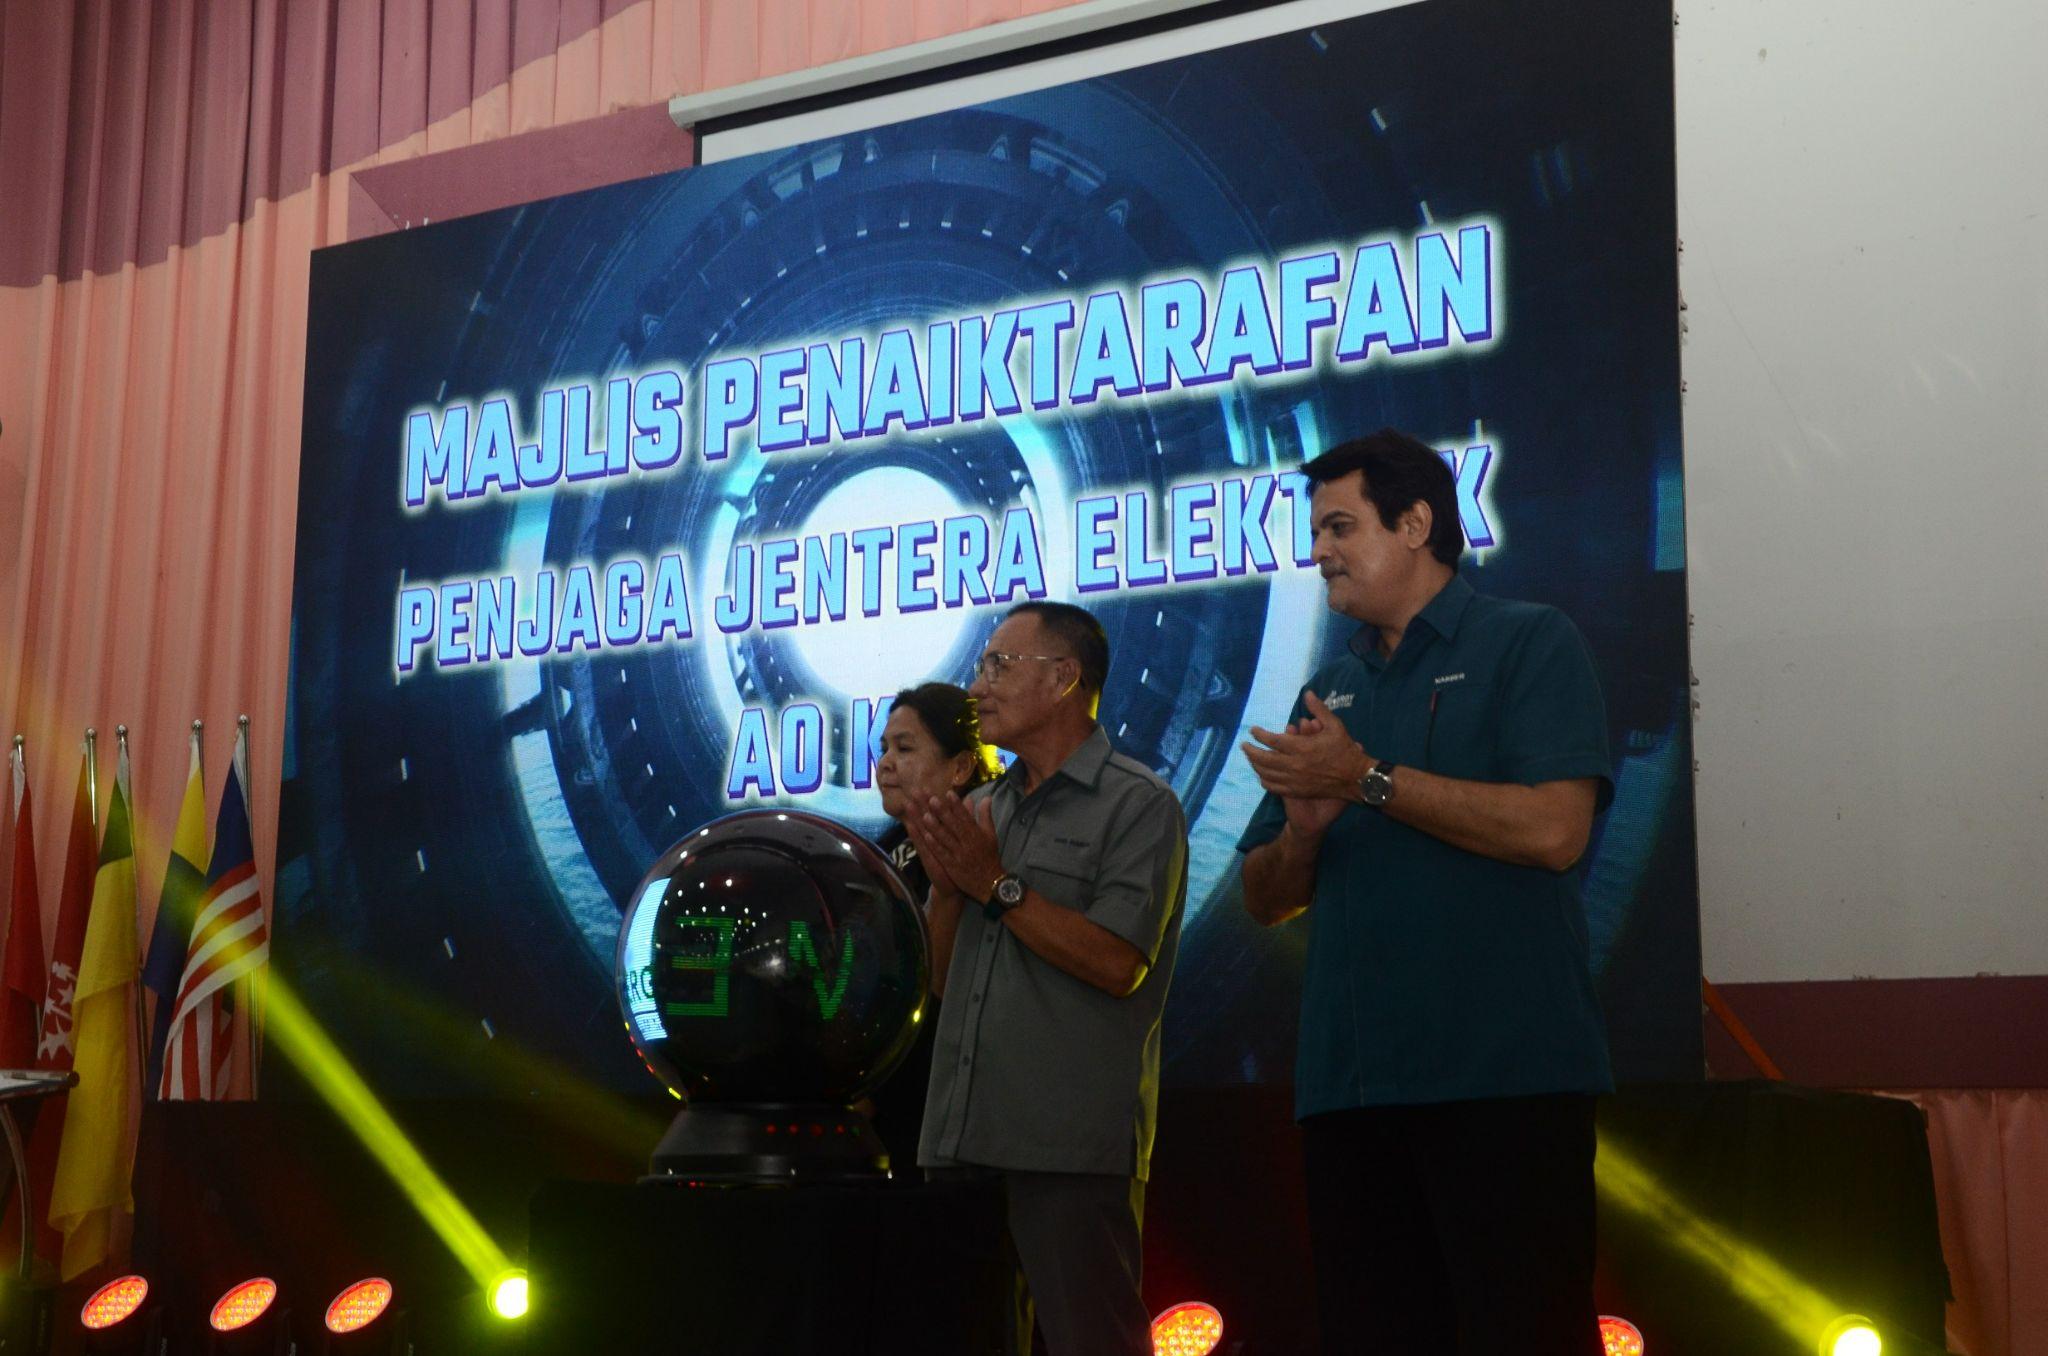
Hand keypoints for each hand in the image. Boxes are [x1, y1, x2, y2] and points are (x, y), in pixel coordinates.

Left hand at [912, 794, 1004, 901]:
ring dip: (935, 827)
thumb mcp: (991, 835)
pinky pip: (943, 854)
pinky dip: (934, 845)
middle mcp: (968, 843)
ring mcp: (959, 855)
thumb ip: (985, 815)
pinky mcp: (953, 866)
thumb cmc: (989, 857)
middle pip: (954, 825)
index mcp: (977, 834)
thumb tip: (986, 797)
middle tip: (932, 799)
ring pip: (946, 838)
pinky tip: (925, 836)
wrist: (990, 884)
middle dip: (943, 812)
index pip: (966, 817)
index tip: (948, 793)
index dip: (957, 805)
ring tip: (924, 815)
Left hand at [1242, 690, 1373, 803]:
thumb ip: (1319, 709)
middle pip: (1264, 758)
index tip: (1253, 730)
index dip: (1260, 735)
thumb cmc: (1345, 750)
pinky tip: (1262, 776)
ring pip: (1266, 773)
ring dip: (1255, 765)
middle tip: (1244, 746)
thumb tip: (1307, 693)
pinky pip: (1275, 787)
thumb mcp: (1335, 725)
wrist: (1355, 778)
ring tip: (1251, 758)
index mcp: (1301, 747)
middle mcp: (1294, 765)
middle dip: (1251, 751)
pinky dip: (1265, 781)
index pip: (1272, 740)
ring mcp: (1294, 780)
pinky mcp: (1297, 791)